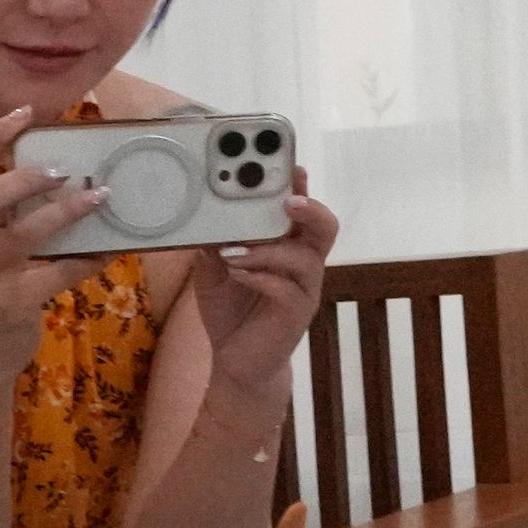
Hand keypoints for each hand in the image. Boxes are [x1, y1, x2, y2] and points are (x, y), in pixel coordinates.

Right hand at [0, 108, 106, 388]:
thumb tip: (58, 178)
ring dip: (64, 214)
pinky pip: (58, 275)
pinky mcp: (14, 304)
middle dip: (21, 179)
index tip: (24, 113)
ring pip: (23, 235)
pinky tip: (110, 249)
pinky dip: (87, 260)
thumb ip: (4, 218)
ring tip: (99, 198)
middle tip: (60, 170)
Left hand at [188, 176, 338, 399]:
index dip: (302, 187)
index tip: (293, 166)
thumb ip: (214, 243)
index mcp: (287, 245)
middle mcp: (303, 263)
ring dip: (270, 249)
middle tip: (287, 200)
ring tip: (236, 250)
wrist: (236, 360)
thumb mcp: (213, 269)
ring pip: (306, 258)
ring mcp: (304, 290)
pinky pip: (288, 290)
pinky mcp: (296, 315)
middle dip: (309, 208)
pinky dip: (261, 277)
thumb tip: (202, 215)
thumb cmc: (231, 309)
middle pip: (325, 227)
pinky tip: (237, 274)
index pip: (302, 210)